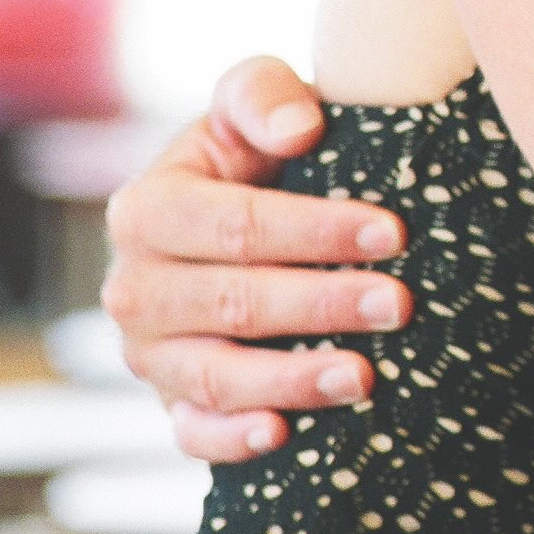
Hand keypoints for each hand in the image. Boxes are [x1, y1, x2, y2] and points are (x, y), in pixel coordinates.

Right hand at [102, 56, 414, 462]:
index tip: (392, 233)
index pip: (233, 223)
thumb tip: (299, 129)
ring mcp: (148, 352)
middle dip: (321, 305)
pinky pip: (190, 433)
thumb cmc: (257, 151)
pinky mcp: (170, 403)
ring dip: (291, 379)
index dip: (314, 230)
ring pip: (214, 373)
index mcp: (146, 207)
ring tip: (364, 376)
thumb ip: (263, 94)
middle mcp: (133, 286)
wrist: (241, 219)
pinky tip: (283, 434)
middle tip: (400, 305)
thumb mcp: (252, 102)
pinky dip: (231, 438)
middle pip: (231, 302)